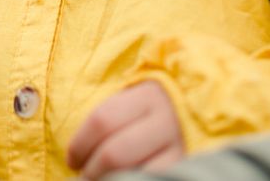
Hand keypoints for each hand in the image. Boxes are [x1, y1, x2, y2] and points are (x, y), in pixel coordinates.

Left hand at [66, 81, 184, 179]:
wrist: (197, 111)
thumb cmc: (152, 110)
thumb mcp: (134, 101)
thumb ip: (109, 119)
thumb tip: (76, 154)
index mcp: (146, 96)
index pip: (102, 121)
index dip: (79, 145)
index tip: (72, 160)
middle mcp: (165, 120)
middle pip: (114, 153)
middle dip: (91, 171)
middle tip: (83, 178)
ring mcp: (180, 146)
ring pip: (134, 174)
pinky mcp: (186, 164)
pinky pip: (153, 180)